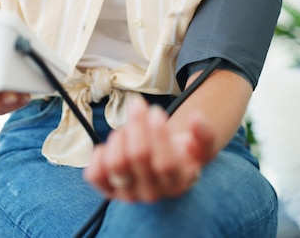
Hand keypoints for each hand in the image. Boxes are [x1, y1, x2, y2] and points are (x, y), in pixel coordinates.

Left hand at [83, 98, 214, 202]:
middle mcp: (152, 194)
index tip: (156, 111)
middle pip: (138, 156)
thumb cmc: (182, 154)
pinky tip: (113, 143)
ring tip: (127, 127)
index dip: (159, 134)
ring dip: (120, 136)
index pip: (166, 163)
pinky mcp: (107, 191)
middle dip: (137, 124)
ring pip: (116, 164)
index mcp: (177, 183)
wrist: (165, 168)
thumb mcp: (202, 146)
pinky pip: (94, 175)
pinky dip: (99, 154)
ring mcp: (127, 194)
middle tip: (139, 106)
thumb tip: (196, 119)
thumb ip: (206, 134)